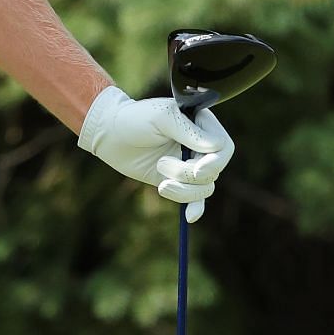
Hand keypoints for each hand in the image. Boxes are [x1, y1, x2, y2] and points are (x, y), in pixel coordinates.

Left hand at [76, 86, 235, 222]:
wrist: (110, 133)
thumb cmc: (135, 118)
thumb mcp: (161, 117)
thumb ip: (188, 130)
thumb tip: (215, 146)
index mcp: (201, 124)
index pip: (223, 147)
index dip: (213, 161)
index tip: (197, 168)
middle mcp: (200, 145)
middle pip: (213, 170)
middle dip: (188, 173)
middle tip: (162, 165)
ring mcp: (189, 164)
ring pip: (204, 187)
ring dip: (183, 188)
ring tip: (160, 180)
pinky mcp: (178, 181)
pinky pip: (195, 199)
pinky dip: (195, 207)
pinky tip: (190, 217)